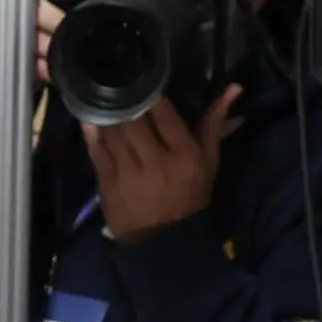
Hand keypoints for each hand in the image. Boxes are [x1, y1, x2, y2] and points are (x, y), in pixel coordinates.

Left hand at [81, 82, 242, 240]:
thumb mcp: (208, 163)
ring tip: (101, 95)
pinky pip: (97, 152)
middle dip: (124, 101)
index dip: (151, 95)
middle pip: (134, 121)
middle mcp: (155, 163)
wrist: (164, 242)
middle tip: (117, 82)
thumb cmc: (190, 197)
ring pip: (113, 133)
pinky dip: (92, 133)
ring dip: (106, 113)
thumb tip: (232, 88)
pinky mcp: (108, 185)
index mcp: (184, 155)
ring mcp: (128, 174)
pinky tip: (89, 117)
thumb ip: (214, 124)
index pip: (165, 116)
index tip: (143, 79)